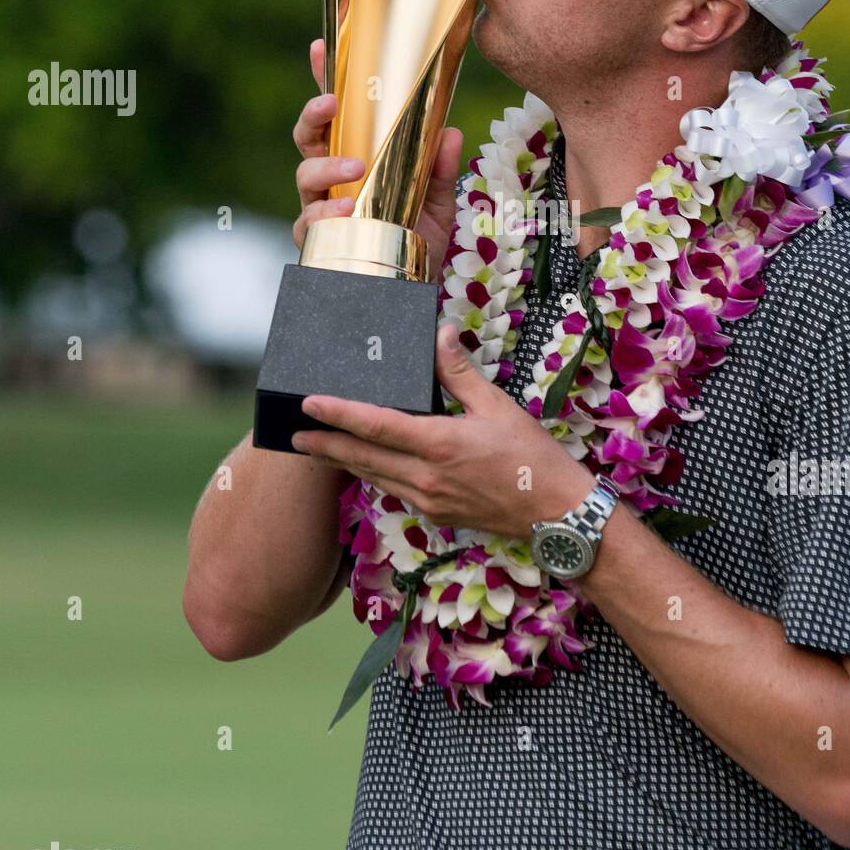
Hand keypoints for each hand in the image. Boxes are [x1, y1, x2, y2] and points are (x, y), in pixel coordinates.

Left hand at [289, 324, 594, 540]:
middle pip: (361, 458)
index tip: (309, 405)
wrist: (555, 513)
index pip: (374, 426)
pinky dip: (374, 476)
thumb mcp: (497, 406)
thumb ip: (460, 373)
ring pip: (374, 478)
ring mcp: (428, 501)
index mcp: (439, 444)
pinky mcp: (436, 515)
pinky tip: (366, 467)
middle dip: (324, 444)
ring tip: (318, 448)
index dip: (338, 414)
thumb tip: (440, 334)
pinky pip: (394, 491)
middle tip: (294, 434)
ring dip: (344, 462)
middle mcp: (425, 477)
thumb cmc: (531, 456)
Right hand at [292, 38, 463, 281]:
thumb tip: (450, 133)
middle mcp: (332, 181)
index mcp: (356, 157)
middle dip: (313, 116)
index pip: (337, 116)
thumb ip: (439, 168)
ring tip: (355, 166)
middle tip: (330, 104)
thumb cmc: (420, 240)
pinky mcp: (321, 245)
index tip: (320, 47)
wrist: (417, 293)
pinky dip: (324, 217)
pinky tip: (345, 212)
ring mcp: (322, 211)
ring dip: (326, 166)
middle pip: (308, 138)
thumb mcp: (438, 201)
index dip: (324, 80)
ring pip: (305, 177)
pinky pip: (308, 226)